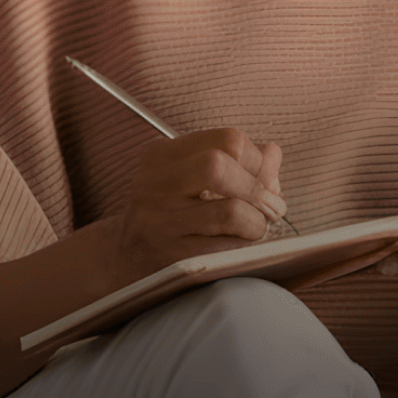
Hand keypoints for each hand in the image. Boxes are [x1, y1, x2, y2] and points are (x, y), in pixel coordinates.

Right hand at [105, 128, 285, 286]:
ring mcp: (159, 221)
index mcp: (163, 154)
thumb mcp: (194, 176)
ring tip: (257, 227)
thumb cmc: (171, 212)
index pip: (227, 139)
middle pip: (219, 166)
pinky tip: (239, 244)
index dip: (258, 160)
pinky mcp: (169, 256)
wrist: (125, 258)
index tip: (266, 179)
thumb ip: (238, 162)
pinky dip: (243, 246)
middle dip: (257, 188)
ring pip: (229, 211)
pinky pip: (223, 248)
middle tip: (272, 206)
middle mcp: (155, 184)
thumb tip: (273, 154)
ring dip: (257, 222)